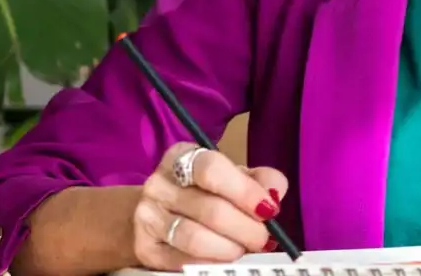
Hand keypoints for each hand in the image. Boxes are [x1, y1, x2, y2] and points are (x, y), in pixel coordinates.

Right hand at [132, 142, 288, 269]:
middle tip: (263, 237)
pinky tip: (223, 259)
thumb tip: (275, 192)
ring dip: (229, 248)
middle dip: (245, 228)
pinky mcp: (145, 247)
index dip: (244, 191)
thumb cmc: (204, 190)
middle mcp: (160, 184)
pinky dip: (209, 263)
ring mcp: (148, 216)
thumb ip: (260, 179)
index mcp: (182, 156)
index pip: (212, 170)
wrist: (159, 213)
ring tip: (243, 248)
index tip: (268, 209)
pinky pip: (181, 260)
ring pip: (194, 238)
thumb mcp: (233, 175)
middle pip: (209, 209)